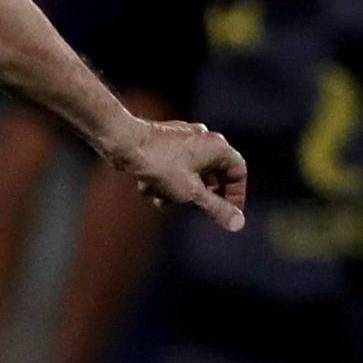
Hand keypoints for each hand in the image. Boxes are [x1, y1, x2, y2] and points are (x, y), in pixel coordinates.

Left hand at [121, 117, 246, 230]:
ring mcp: (184, 139)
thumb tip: (238, 224)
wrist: (124, 143)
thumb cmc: (160, 165)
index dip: (236, 195)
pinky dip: (163, 182)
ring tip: (160, 197)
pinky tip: (147, 186)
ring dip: (175, 192)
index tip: (228, 213)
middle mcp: (204, 139)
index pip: (239, 172)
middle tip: (190, 208)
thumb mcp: (191, 193)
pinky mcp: (165, 143)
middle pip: (213, 175)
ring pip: (189, 174)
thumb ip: (216, 209)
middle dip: (197, 196)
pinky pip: (173, 168)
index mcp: (217, 146)